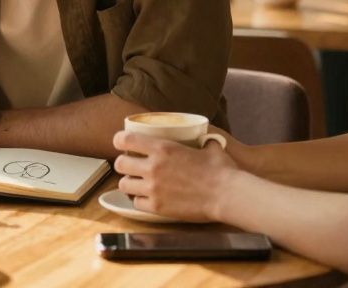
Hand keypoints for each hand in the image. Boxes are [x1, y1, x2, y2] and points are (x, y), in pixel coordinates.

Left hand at [113, 130, 238, 222]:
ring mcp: (153, 189)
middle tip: (131, 167)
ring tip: (137, 184)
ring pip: (124, 185)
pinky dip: (140, 201)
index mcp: (163, 148)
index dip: (119, 141)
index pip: (126, 140)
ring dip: (129, 183)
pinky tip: (147, 199)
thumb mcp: (210, 148)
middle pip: (119, 164)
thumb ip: (203, 142)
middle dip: (123, 165)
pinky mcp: (157, 207)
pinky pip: (137, 203)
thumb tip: (206, 139)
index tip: (121, 143)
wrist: (227, 195)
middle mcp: (153, 167)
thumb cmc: (222, 170)